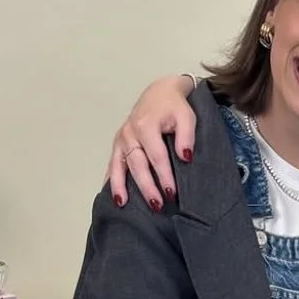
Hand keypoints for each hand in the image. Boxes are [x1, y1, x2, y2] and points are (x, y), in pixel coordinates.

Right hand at [105, 75, 197, 209]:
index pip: (157, 157)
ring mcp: (121, 139)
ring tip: (122, 205)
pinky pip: (112, 164)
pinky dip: (111, 180)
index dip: (164, 176)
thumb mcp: (187, 116)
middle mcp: (130, 133)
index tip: (171, 193)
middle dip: (146, 186)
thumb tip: (185, 157)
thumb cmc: (174, 107)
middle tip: (156, 204)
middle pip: (137, 164)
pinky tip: (112, 196)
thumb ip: (187, 136)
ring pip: (118, 166)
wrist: (159, 93)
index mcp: (146, 126)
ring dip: (120, 186)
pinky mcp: (118, 144)